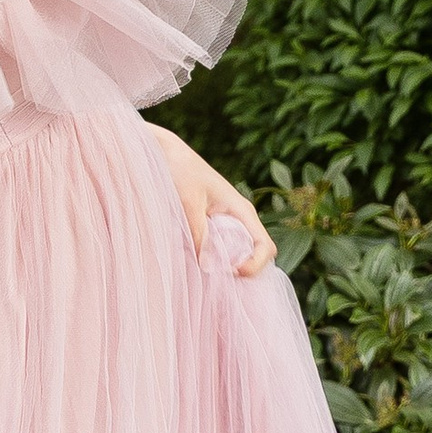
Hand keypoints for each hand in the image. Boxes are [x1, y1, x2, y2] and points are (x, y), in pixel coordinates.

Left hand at [144, 126, 275, 273]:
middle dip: (246, 269)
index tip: (234, 272)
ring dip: (231, 265)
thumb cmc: (180, 171)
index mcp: (241, 210)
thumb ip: (199, 233)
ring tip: (211, 274)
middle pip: (257, 252)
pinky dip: (219, 258)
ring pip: (242, 251)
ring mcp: (229, 220)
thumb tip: (208, 266)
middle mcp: (240, 216)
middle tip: (220, 279)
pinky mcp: (215, 222)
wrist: (166, 153)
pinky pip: (226, 246)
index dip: (256, 264)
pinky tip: (202, 261)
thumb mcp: (189, 203)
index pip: (264, 245)